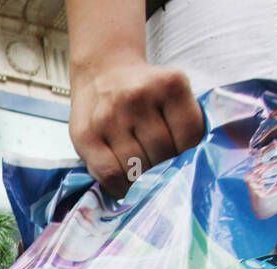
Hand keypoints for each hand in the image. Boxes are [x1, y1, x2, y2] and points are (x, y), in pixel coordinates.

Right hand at [69, 55, 203, 199]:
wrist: (101, 73)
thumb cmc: (142, 91)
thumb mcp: (172, 92)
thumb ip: (186, 123)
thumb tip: (187, 168)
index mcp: (170, 84)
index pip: (191, 136)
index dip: (189, 155)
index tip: (181, 158)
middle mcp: (138, 97)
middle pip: (163, 154)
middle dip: (164, 168)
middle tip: (160, 168)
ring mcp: (109, 117)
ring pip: (136, 168)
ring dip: (142, 179)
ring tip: (142, 174)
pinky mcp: (86, 136)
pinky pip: (110, 175)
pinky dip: (121, 187)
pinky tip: (125, 182)